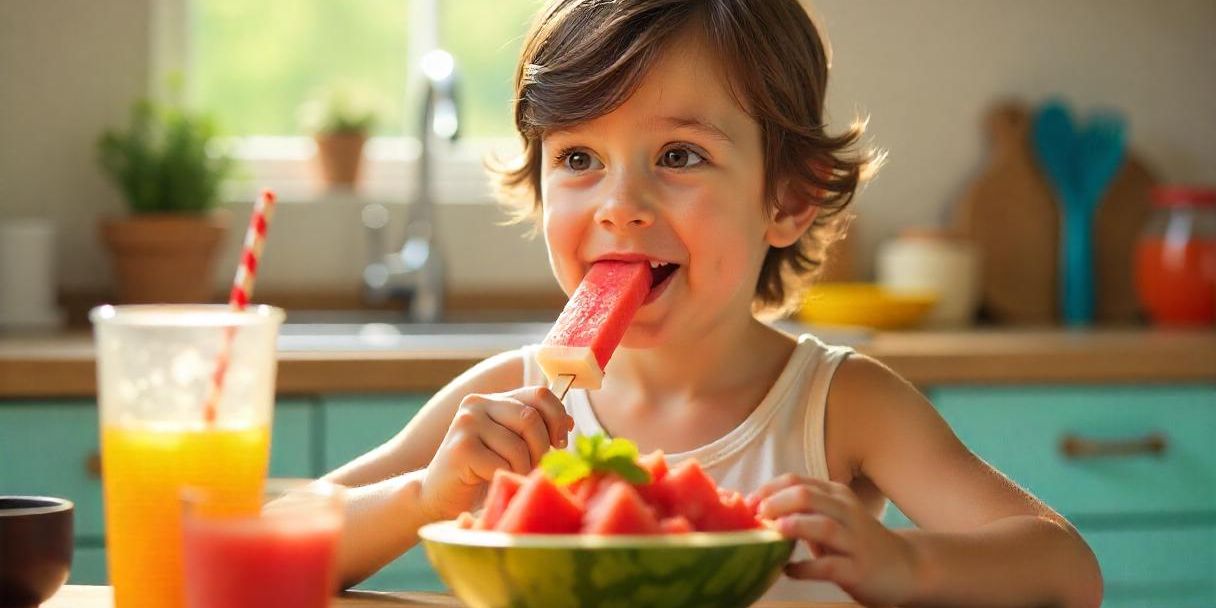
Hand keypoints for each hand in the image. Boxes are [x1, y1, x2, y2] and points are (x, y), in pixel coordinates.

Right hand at [420, 387, 573, 520]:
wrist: (438, 497)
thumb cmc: (480, 473)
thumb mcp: (511, 445)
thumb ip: (535, 429)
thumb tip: (568, 422)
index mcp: (494, 399)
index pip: (540, 394)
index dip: (557, 418)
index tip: (559, 443)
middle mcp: (478, 404)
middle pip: (531, 419)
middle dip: (541, 449)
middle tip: (535, 468)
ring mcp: (467, 424)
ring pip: (519, 445)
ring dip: (524, 469)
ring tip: (513, 477)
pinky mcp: (461, 448)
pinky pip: (503, 464)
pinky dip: (508, 478)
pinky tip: (496, 482)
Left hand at [749, 475, 919, 607]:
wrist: (906, 568)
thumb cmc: (856, 542)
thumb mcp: (832, 518)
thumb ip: (802, 512)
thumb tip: (757, 510)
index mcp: (836, 495)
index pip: (796, 480)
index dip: (767, 489)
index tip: (747, 504)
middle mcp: (846, 512)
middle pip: (806, 496)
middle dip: (775, 503)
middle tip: (755, 517)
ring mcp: (854, 540)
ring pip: (822, 525)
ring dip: (793, 526)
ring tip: (772, 532)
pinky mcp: (859, 569)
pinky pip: (829, 566)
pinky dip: (805, 568)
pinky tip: (788, 570)